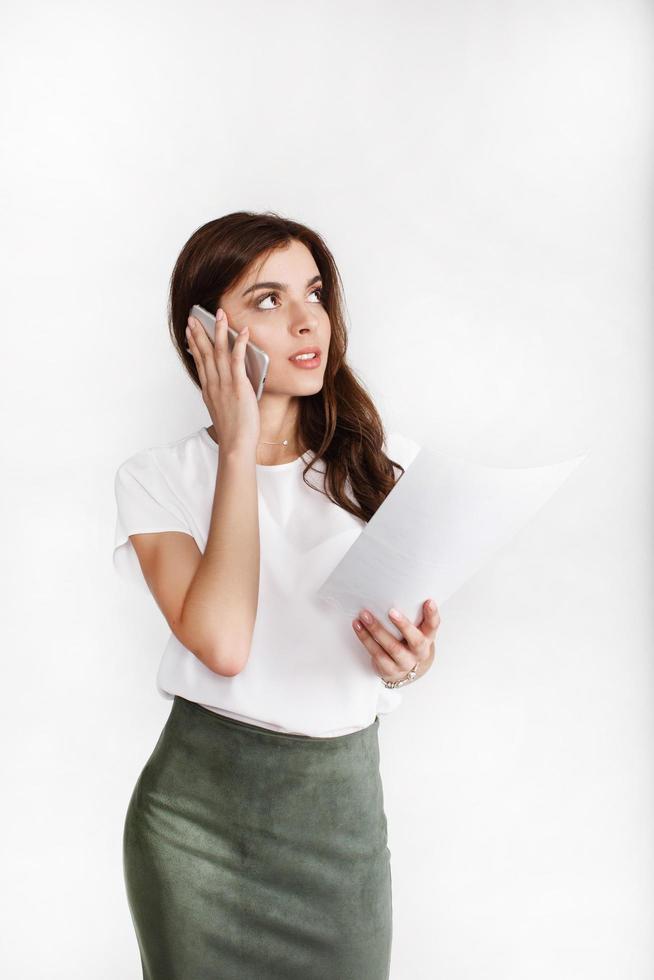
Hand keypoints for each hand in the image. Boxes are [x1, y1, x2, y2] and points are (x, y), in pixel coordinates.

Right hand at [185, 308, 260, 455]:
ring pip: (219, 351)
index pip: (200, 361)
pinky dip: (239, 343)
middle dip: (199, 332)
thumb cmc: (233, 432)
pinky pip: (237, 360)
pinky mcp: (238, 386)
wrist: (236, 444)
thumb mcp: (222, 410)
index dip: (194, 344)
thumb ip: (222, 395)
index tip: (190, 331)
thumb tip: (228, 386)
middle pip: (205, 352)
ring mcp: (224, 384)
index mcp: (209, 390)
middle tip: (194, 317)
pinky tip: (241, 330)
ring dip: (218, 330)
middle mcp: (213, 384)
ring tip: (218, 314)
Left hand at [352, 598, 440, 684]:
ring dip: (377, 630)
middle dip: (403, 625)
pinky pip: (377, 654)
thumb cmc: (405, 641)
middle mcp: (419, 651)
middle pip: (415, 640)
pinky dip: (366, 639)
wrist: (401, 670)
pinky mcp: (389, 669)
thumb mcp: (413, 629)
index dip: (432, 614)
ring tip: (364, 615)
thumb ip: (410, 614)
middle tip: (391, 611)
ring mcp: (405, 662)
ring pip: (392, 647)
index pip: (433, 625)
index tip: (428, 601)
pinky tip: (358, 627)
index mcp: (427, 637)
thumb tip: (392, 588)